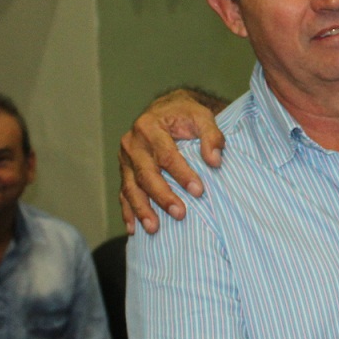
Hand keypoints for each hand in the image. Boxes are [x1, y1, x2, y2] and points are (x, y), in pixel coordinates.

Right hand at [118, 90, 225, 233]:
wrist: (165, 109)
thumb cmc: (185, 114)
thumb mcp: (202, 116)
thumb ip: (211, 135)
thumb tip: (214, 160)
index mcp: (149, 127)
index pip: (166, 155)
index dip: (182, 174)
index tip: (199, 191)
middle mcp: (133, 143)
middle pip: (146, 174)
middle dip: (163, 196)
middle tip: (180, 214)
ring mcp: (125, 159)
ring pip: (131, 188)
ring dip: (142, 210)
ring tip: (154, 229)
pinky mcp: (125, 171)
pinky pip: (124, 193)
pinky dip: (128, 212)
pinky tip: (134, 229)